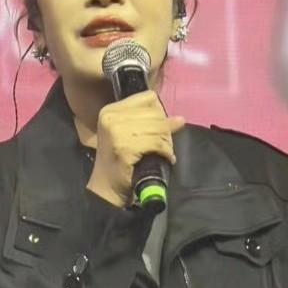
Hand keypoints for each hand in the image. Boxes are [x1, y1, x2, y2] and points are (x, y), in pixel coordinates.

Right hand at [86, 90, 185, 206]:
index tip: (159, 129)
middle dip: (165, 130)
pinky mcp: (124, 147)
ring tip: (165, 153)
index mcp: (111, 110)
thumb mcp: (132, 136)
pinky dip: (166, 152)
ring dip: (167, 143)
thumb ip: (153, 124)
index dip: (159, 112)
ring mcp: (117, 132)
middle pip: (155, 113)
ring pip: (158, 128)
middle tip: (165, 145)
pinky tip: (166, 159)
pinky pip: (157, 143)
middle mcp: (112, 117)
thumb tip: (180, 119)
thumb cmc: (119, 162)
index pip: (148, 98)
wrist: (107, 189)